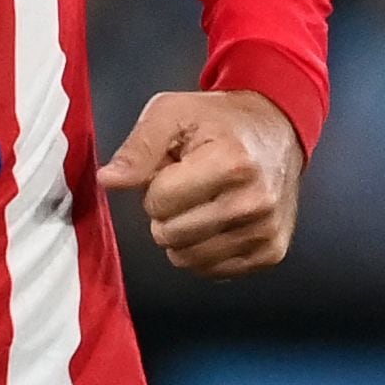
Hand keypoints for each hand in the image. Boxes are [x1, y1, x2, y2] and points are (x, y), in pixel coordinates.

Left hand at [99, 90, 302, 276]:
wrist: (276, 129)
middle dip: (167, 212)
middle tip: (188, 186)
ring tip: (203, 201)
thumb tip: (108, 180)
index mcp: (231, 163)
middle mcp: (254, 201)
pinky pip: (212, 271)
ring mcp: (265, 231)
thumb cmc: (219, 122)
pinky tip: (217, 220)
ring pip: (188, 259)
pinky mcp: (271, 252)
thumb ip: (137, 148)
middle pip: (170, 234)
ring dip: (183, 234)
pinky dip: (204, 249)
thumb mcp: (172, 113)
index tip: (173, 168)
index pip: (158, 201)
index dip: (155, 185)